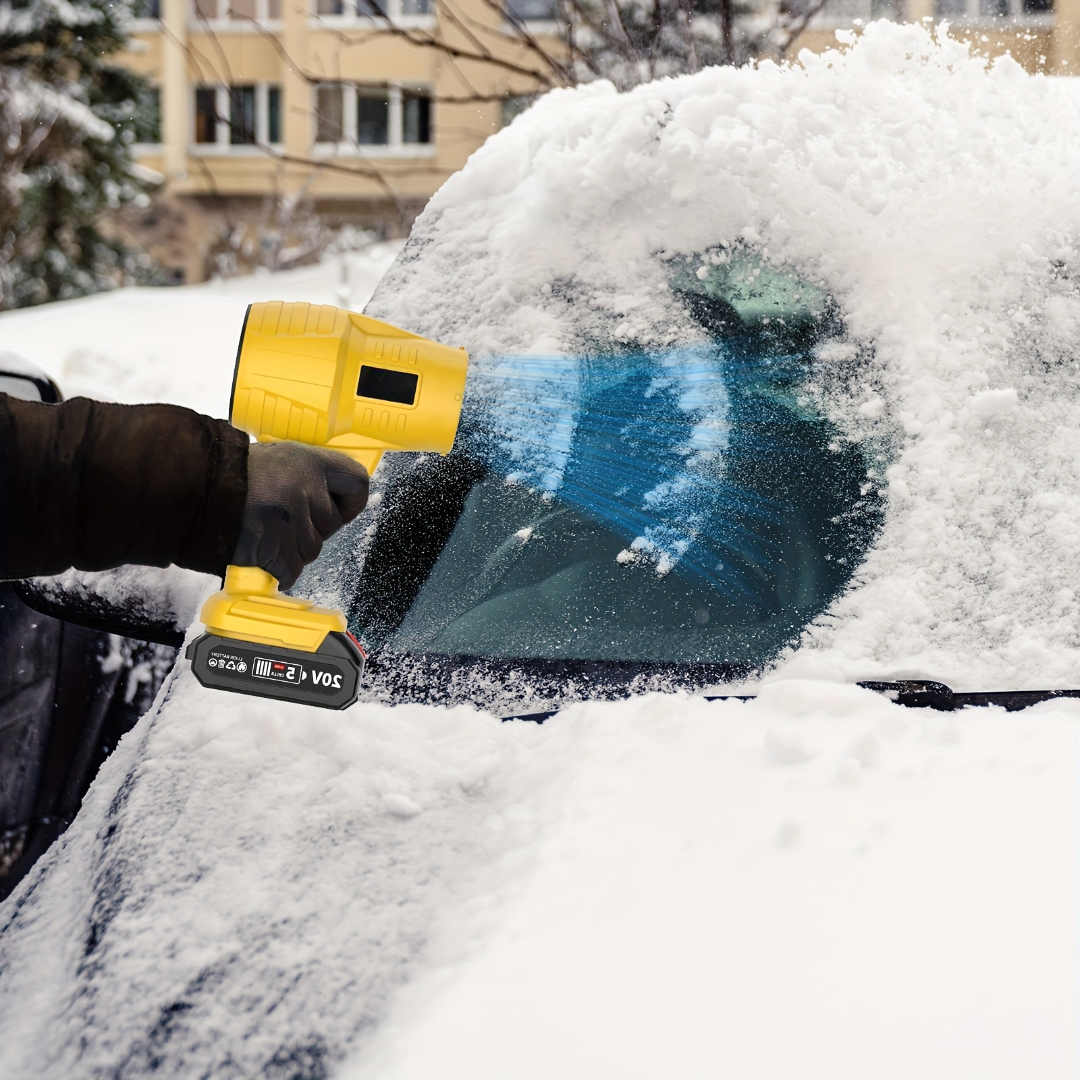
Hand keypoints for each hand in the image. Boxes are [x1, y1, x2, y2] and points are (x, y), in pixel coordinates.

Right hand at [232, 443, 368, 589]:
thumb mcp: (274, 459)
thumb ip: (304, 476)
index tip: (336, 506)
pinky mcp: (278, 551)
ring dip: (289, 549)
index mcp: (309, 462)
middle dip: (309, 528)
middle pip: (331, 525)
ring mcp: (293, 522)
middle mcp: (306, 490)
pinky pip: (291, 570)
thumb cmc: (225, 475)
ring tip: (261, 531)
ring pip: (310, 550)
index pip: (357, 482)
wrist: (188, 491)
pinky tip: (257, 552)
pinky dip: (275, 569)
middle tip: (278, 518)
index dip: (348, 500)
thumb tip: (326, 495)